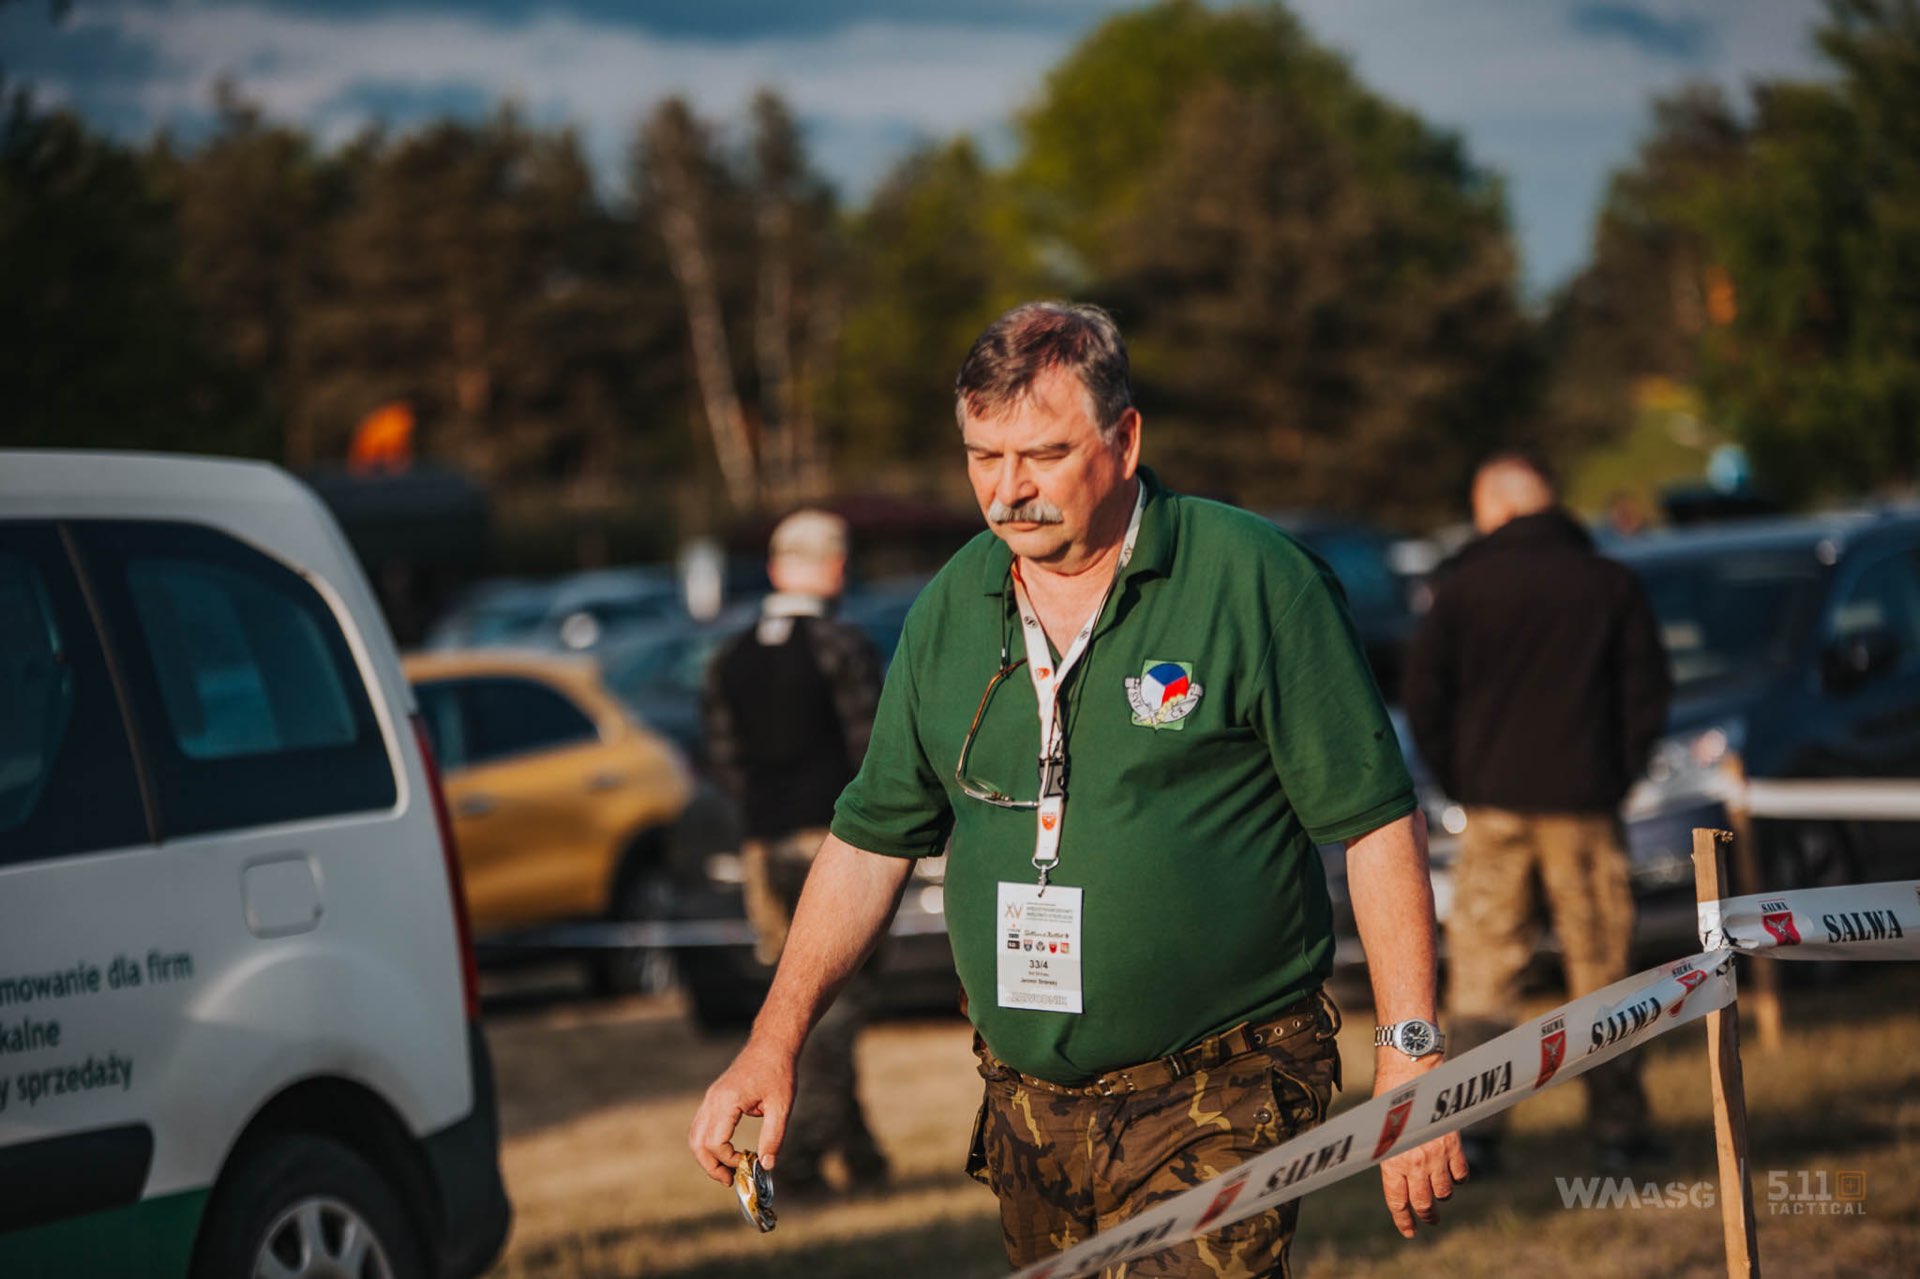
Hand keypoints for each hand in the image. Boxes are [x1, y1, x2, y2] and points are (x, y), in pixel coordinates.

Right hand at [688, 1038, 797, 1185]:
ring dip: (707, 1157)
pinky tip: (727, 1152)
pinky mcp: (714, 1097)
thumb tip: (767, 1165)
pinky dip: (708, 1143)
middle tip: (730, 1180)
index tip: (747, 1162)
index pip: (715, 1142)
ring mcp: (710, 1097)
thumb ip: (773, 1137)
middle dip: (711, 1166)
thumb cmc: (778, 1072)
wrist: (771, 1044)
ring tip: (726, 1171)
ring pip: (695, 1135)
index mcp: (728, 1101)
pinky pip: (702, 1125)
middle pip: (698, 1142)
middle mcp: (713, 1099)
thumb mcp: (782, 1106)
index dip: (728, 1159)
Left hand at [1374, 1050, 1468, 1237]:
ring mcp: (1436, 1154)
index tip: (1409, 1232)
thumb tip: (1394, 1174)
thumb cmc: (1387, 1099)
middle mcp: (1414, 1162)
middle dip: (1426, 1215)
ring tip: (1439, 1195)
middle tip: (1429, 1220)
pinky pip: (1460, 1172)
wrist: (1409, 1073)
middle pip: (1424, 1202)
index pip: (1398, 1201)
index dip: (1404, 1220)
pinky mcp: (1453, 1143)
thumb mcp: (1379, 1131)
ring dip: (1441, 1196)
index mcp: (1391, 1161)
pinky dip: (1458, 1178)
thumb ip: (1388, 1155)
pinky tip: (1454, 1176)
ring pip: (1444, 1191)